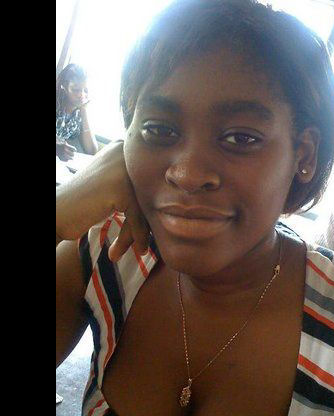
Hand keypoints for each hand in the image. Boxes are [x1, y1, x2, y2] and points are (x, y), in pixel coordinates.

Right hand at [56, 141, 150, 260]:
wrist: (56, 212)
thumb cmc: (84, 204)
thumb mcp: (116, 188)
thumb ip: (140, 186)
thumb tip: (177, 200)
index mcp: (125, 146)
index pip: (151, 180)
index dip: (152, 208)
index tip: (154, 231)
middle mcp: (125, 152)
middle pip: (149, 194)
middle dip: (147, 222)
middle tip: (146, 245)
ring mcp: (123, 169)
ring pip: (145, 206)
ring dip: (140, 232)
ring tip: (139, 250)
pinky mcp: (120, 188)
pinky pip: (137, 217)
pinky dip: (136, 235)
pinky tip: (132, 250)